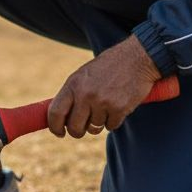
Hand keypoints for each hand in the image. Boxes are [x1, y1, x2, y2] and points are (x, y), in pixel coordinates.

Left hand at [47, 35, 161, 137]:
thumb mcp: (84, 75)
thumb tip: (60, 118)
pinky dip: (113, 121)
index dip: (55, 127)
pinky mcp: (119, 109)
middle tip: (83, 128)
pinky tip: (117, 106)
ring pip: (94, 128)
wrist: (136, 58)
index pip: (55, 113)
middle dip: (78, 131)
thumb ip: (72, 94)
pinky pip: (111, 126)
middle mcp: (85, 94)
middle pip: (74, 127)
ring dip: (99, 123)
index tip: (59, 132)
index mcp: (73, 84)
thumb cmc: (108, 67)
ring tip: (105, 106)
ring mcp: (102, 102)